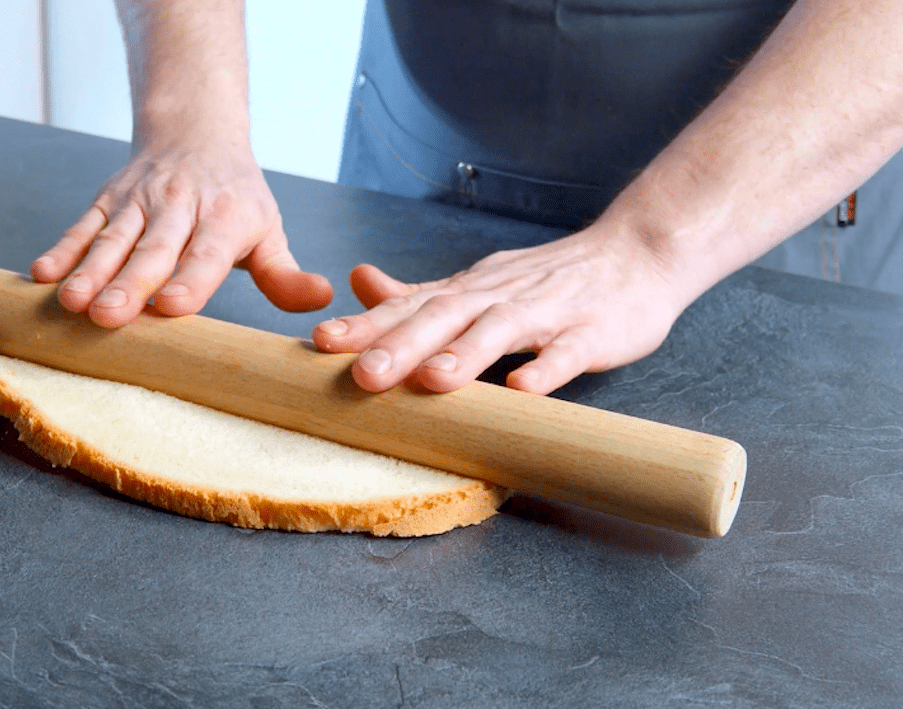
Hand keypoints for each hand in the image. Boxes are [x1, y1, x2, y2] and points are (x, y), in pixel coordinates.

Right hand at [31, 142, 331, 326]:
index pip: (207, 253)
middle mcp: (179, 207)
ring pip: (112, 239)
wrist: (194, 133)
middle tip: (109, 317)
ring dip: (89, 271)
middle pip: (153, 250)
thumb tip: (322, 300)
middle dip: (129, 283)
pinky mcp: (107, 201)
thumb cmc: (235, 198)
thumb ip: (285, 274)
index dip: (190, 279)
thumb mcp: (267, 229)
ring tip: (71, 304)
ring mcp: (138, 203)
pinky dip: (62, 249)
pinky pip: (82, 226)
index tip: (170, 308)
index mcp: (225, 218)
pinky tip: (41, 276)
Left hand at [311, 226, 684, 394]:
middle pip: (444, 318)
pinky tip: (525, 389)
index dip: (366, 326)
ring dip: (466, 355)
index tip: (320, 344)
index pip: (409, 307)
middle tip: (362, 376)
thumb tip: (359, 281)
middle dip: (402, 346)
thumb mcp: (477, 283)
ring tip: (431, 381)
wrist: (636, 253)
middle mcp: (499, 297)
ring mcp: (548, 312)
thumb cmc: (548, 280)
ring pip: (501, 330)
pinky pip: (570, 351)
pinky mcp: (593, 331)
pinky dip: (548, 367)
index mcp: (468, 292)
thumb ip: (420, 293)